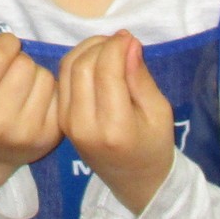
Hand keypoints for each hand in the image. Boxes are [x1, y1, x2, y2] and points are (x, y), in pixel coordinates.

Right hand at [0, 32, 60, 195]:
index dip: (4, 43)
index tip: (3, 48)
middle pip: (25, 63)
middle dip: (19, 60)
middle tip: (11, 72)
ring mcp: (27, 130)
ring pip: (45, 76)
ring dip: (36, 75)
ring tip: (23, 87)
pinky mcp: (50, 136)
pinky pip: (59, 94)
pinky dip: (49, 92)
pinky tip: (36, 101)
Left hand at [57, 32, 173, 215]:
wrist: (133, 180)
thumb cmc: (153, 146)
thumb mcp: (160, 112)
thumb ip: (141, 78)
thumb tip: (128, 43)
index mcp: (114, 128)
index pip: (106, 72)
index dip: (116, 47)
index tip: (129, 38)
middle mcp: (84, 126)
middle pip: (82, 66)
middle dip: (101, 45)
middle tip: (120, 41)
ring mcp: (67, 124)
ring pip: (68, 68)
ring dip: (87, 49)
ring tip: (109, 47)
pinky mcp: (60, 119)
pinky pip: (62, 79)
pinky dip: (77, 61)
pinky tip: (96, 60)